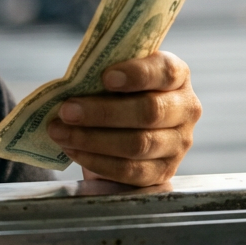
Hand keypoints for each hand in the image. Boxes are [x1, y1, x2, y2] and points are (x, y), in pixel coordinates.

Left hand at [46, 51, 200, 186]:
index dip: (137, 74)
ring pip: (138, 144)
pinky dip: (96, 161)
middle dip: (103, 112)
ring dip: (92, 139)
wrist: (119, 131)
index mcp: (176, 76)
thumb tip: (73, 84)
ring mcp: (177, 144)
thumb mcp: (115, 76)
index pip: (166, 72)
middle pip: (150, 111)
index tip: (105, 77)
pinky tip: (73, 150)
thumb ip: (104, 74)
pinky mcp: (162, 172)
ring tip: (60, 132)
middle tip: (67, 110)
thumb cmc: (115, 94)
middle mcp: (185, 109)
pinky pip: (129, 170)